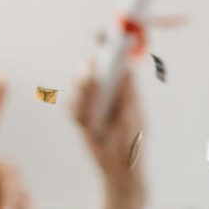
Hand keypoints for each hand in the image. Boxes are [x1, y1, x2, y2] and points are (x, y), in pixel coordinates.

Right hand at [69, 56, 147, 208]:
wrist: (122, 171)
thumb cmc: (133, 143)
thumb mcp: (134, 118)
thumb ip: (129, 95)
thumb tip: (127, 70)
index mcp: (120, 88)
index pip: (111, 62)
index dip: (106, 48)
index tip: (102, 37)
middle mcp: (104, 93)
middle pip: (90, 71)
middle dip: (89, 70)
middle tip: (91, 70)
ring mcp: (90, 105)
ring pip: (80, 89)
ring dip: (84, 92)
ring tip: (91, 98)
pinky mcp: (80, 119)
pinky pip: (73, 109)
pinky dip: (78, 111)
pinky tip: (86, 119)